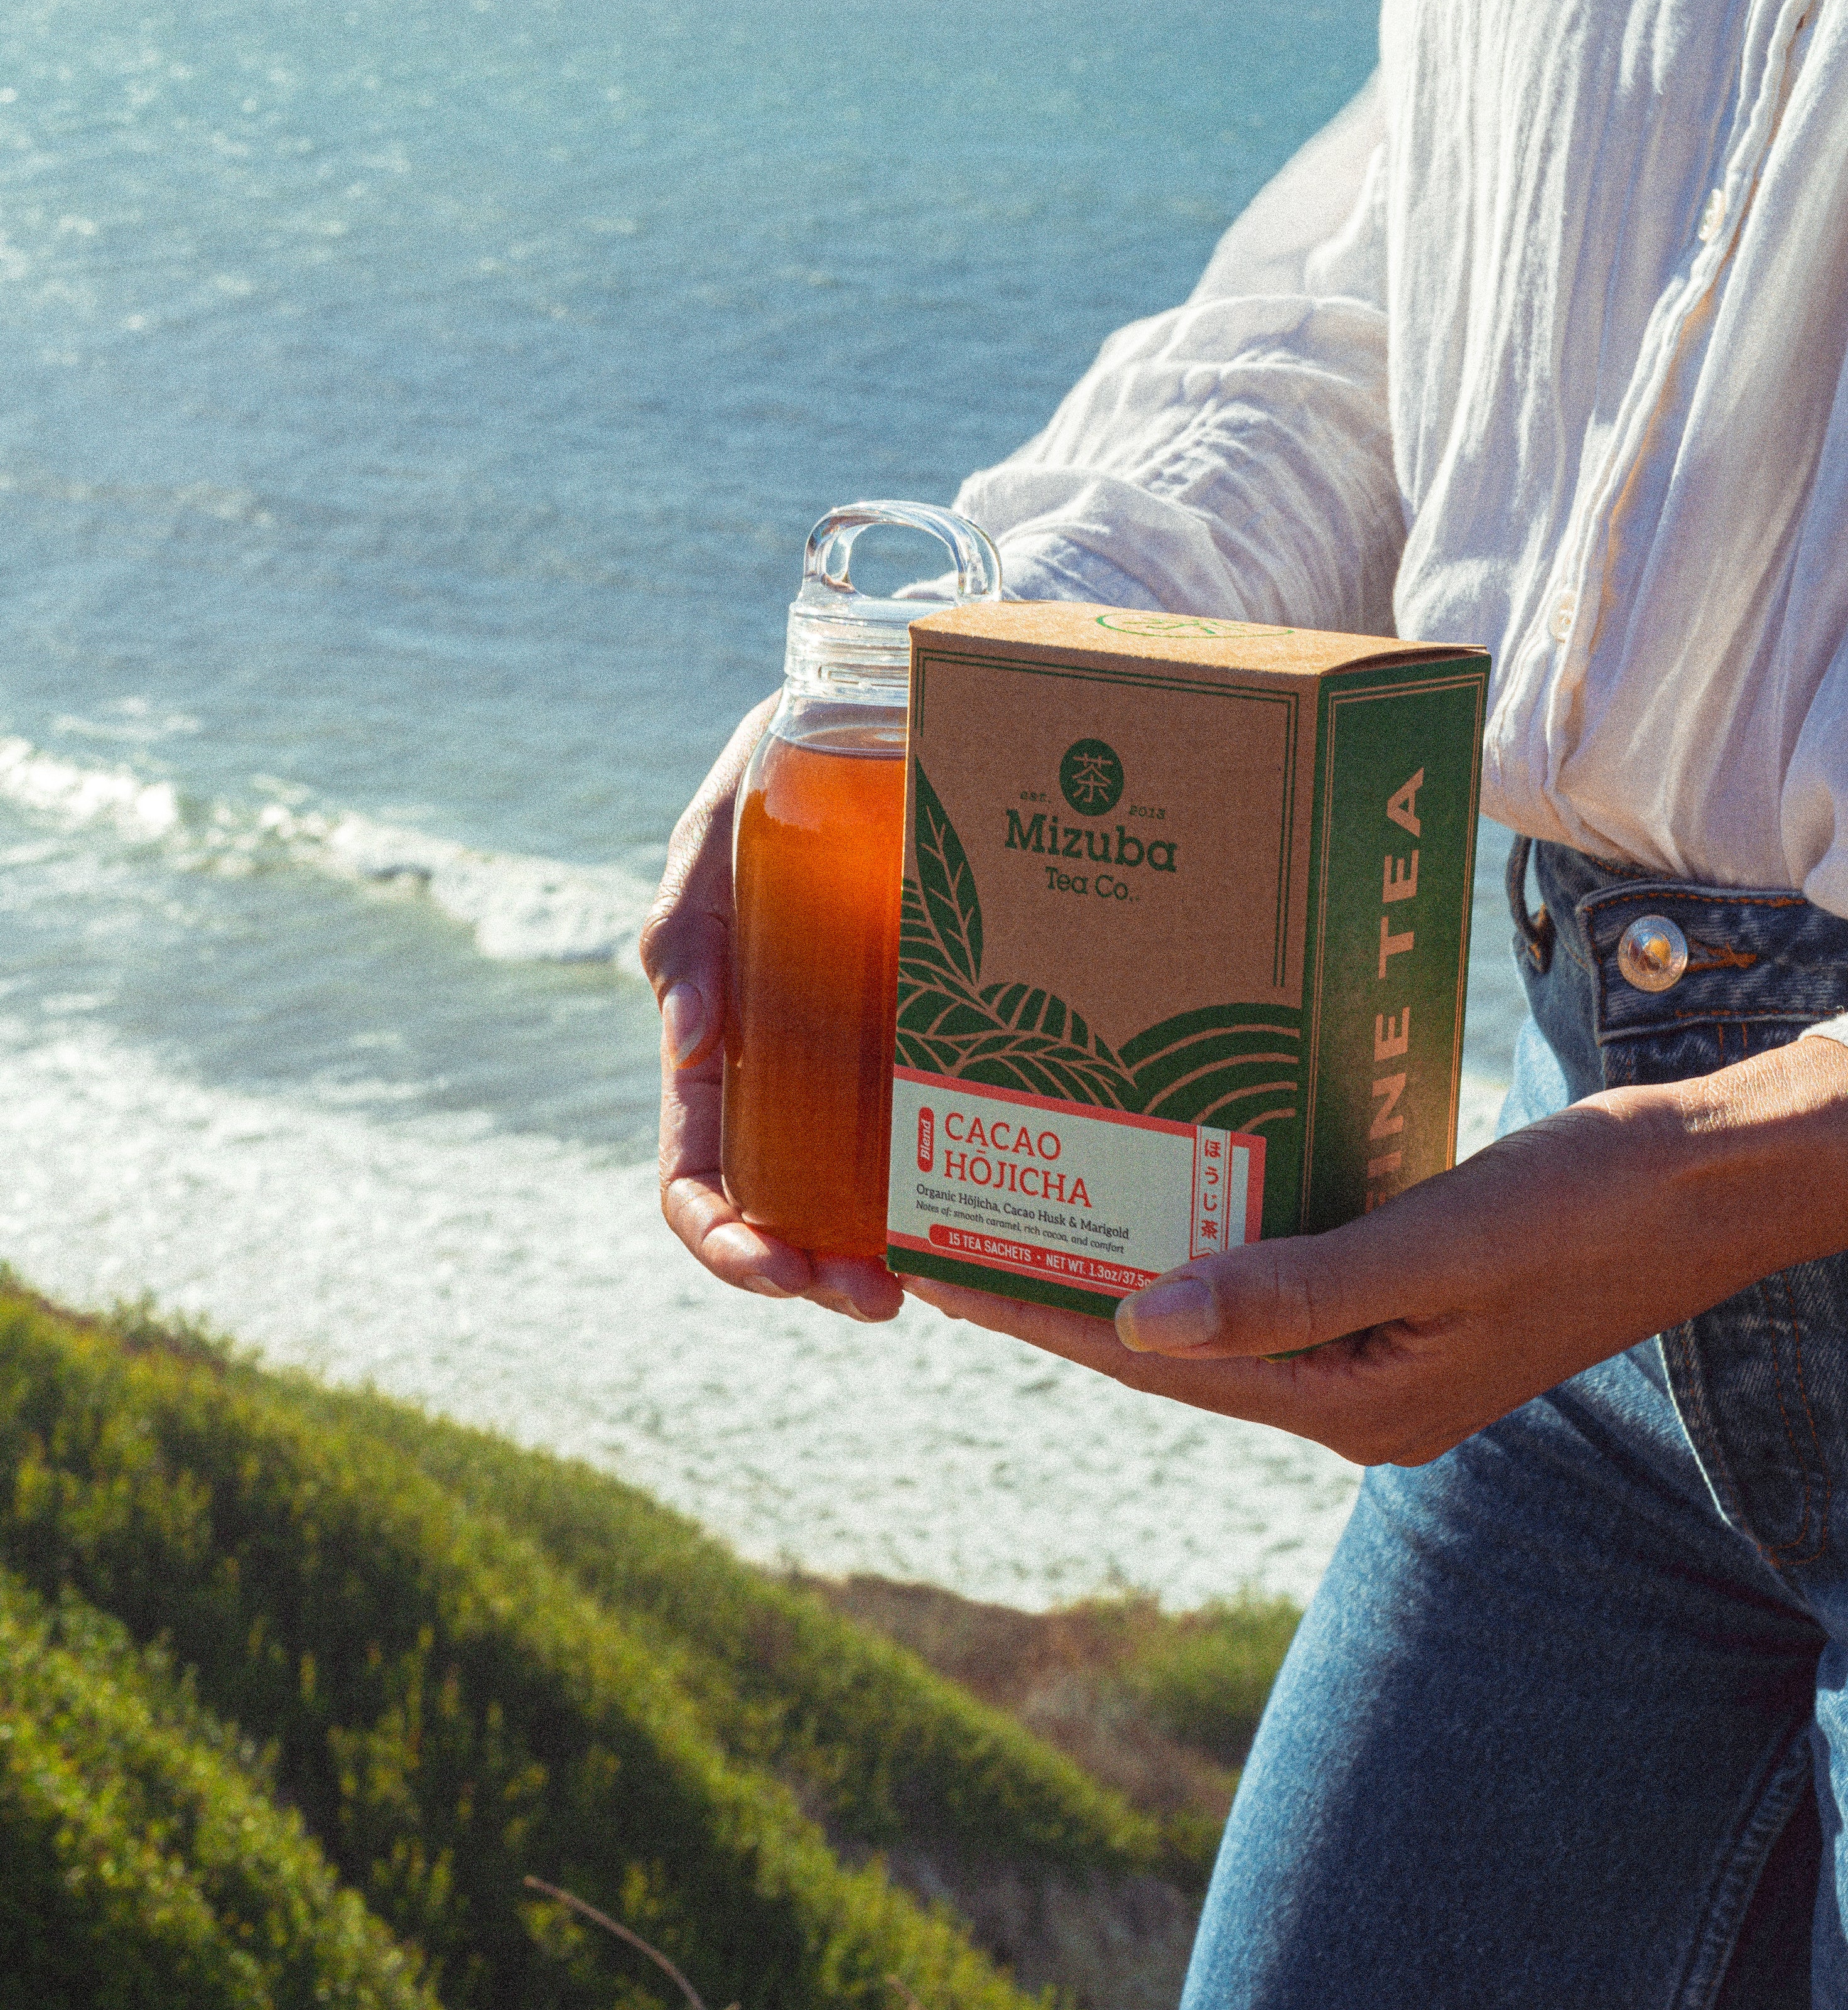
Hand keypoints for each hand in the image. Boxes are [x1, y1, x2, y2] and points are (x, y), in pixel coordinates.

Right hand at [638, 702, 902, 1322]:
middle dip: (811, 1274)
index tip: (771, 1270)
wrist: (892, 710)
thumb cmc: (785, 768)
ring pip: (859, 1193)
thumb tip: (689, 1040)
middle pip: (780, 1208)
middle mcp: (793, 1071)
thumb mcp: (720, 832)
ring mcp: (866, 1063)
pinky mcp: (938, 1038)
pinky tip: (999, 1214)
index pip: (697, 1170)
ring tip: (926, 1285)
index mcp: (724, 1040)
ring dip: (878, 1257)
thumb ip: (687, 922)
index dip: (720, 1236)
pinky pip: (940, 1131)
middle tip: (876, 1300)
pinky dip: (952, 1189)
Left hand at [904, 1034, 1847, 1463]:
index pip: (1158, 1363)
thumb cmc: (1593, 1206)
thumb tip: (1144, 1327)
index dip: (1041, 1313)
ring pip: (1218, 1315)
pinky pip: (1276, 1281)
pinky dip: (1208, 1243)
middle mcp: (1358, 1397)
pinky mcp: (1407, 1306)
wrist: (1720, 1186)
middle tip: (954, 1228)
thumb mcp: (1441, 1245)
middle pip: (1173, 1349)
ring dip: (1129, 1267)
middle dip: (1064, 1294)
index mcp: (1357, 1404)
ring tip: (1028, 1206)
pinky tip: (1164, 1190)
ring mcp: (1385, 1357)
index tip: (939, 1270)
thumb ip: (1295, 1290)